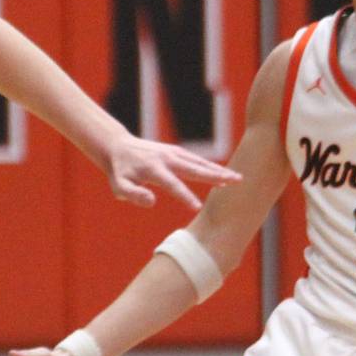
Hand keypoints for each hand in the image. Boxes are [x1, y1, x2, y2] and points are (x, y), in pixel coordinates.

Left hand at [106, 134, 240, 210]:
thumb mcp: (119, 186)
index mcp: (152, 169)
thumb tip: (152, 201)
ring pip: (199, 163)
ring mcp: (173, 153)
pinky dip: (211, 167)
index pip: (172, 184)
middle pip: (194, 168)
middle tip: (235, 181)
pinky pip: (197, 160)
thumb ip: (132, 195)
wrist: (119, 147)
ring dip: (218, 170)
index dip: (184, 196)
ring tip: (237, 178)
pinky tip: (224, 175)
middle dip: (215, 175)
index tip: (197, 208)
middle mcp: (166, 158)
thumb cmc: (120, 172)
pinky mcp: (177, 152)